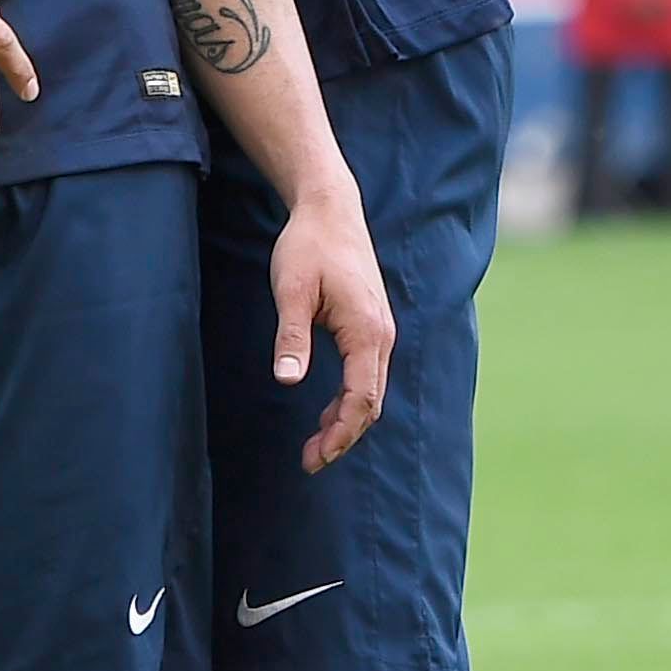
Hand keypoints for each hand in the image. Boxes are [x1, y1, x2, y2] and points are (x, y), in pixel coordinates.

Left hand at [266, 188, 394, 472]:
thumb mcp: (291, 289)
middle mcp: (382, 335)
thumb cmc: (307, 245)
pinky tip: (327, 414)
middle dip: (343, 437)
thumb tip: (288, 381)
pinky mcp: (371, 326)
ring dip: (347, 421)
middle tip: (309, 462)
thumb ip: (291, 336)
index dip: (341, 434)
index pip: (361, 398)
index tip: (315, 457)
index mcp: (366, 330)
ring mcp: (380, 330)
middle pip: (371, 402)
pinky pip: (367, 375)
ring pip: (371, 391)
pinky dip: (350, 400)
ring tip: (315, 448)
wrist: (329, 207)